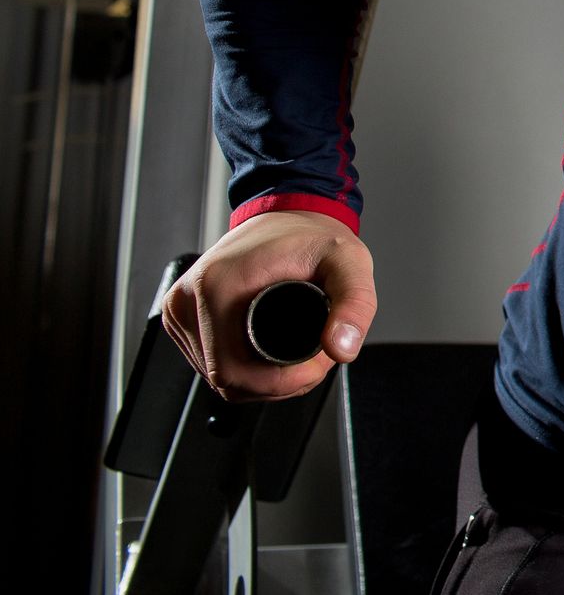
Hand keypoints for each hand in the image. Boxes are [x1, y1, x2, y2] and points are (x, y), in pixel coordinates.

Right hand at [161, 210, 376, 401]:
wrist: (288, 210)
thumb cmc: (312, 234)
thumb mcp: (348, 263)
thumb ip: (354, 304)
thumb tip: (341, 349)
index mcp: (216, 287)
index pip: (233, 373)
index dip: (280, 383)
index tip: (315, 366)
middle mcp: (187, 300)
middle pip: (224, 379)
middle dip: (275, 382)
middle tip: (313, 357)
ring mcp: (179, 309)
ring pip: (216, 375)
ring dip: (258, 378)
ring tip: (295, 351)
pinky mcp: (181, 315)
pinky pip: (209, 361)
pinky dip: (241, 367)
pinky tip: (268, 353)